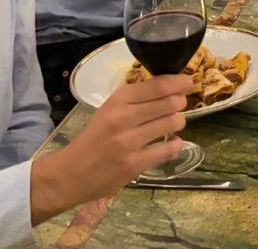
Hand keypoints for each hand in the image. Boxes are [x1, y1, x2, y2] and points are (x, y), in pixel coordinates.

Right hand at [29, 74, 190, 223]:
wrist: (70, 174)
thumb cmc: (94, 138)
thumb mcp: (110, 110)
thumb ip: (136, 99)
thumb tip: (170, 88)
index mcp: (117, 101)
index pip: (157, 85)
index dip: (178, 82)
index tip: (188, 83)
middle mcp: (123, 118)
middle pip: (169, 102)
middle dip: (180, 102)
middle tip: (180, 105)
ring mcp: (129, 142)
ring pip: (172, 123)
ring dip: (179, 122)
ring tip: (174, 124)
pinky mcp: (134, 165)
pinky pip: (168, 150)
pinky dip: (176, 145)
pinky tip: (172, 144)